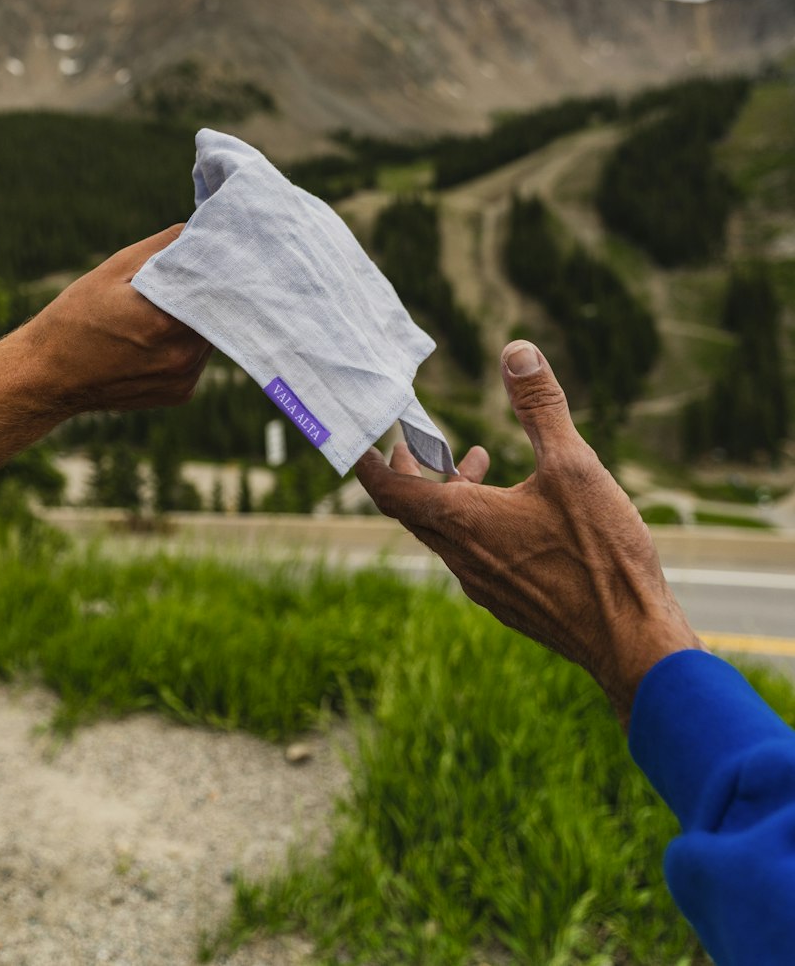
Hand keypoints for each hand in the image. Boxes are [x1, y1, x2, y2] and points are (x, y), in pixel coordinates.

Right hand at [10, 226, 210, 419]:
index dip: (215, 266)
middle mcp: (181, 355)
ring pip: (211, 335)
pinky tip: (158, 338)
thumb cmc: (76, 317)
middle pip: (217, 311)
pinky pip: (198, 358)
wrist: (50, 375)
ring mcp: (183, 378)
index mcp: (164, 321)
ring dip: (199, 319)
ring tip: (166, 309)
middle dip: (205, 292)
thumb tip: (200, 228)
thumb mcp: (114, 270)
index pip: (215, 285)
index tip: (209, 253)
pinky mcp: (180, 393)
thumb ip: (162, 247)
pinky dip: (187, 343)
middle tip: (187, 277)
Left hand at [356, 340, 700, 726]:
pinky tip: (518, 512)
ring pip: (447, 534)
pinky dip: (476, 524)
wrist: (632, 642)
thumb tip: (515, 352)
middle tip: (420, 441)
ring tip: (479, 462)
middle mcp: (464, 558)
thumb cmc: (600, 554)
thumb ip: (540, 407)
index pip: (392, 492)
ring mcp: (486, 587)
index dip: (372, 465)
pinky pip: (475, 557)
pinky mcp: (512, 604)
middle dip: (413, 471)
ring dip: (451, 495)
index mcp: (464, 522)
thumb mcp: (573, 465)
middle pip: (414, 511)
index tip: (362, 443)